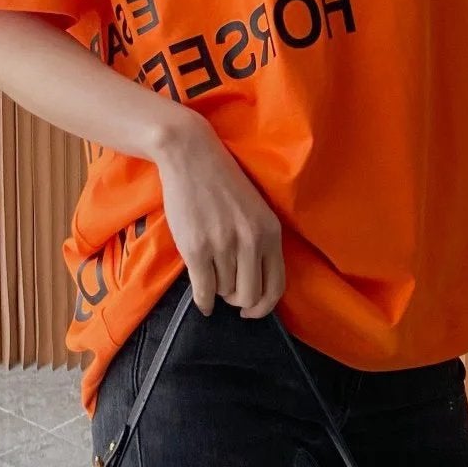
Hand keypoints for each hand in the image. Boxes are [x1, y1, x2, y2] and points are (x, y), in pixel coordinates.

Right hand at [152, 111, 284, 316]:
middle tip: (230, 295)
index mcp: (271, 231)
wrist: (191, 155)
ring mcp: (224, 246)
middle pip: (250, 297)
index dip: (264, 307)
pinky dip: (203, 302)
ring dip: (219, 290)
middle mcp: (251, 241)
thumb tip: (255, 287)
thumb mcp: (255, 210)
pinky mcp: (197, 249)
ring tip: (213, 273)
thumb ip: (260, 243)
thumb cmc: (223, 182)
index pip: (276, 286)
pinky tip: (203, 300)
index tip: (252, 310)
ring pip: (225, 292)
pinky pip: (204, 291)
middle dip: (239, 302)